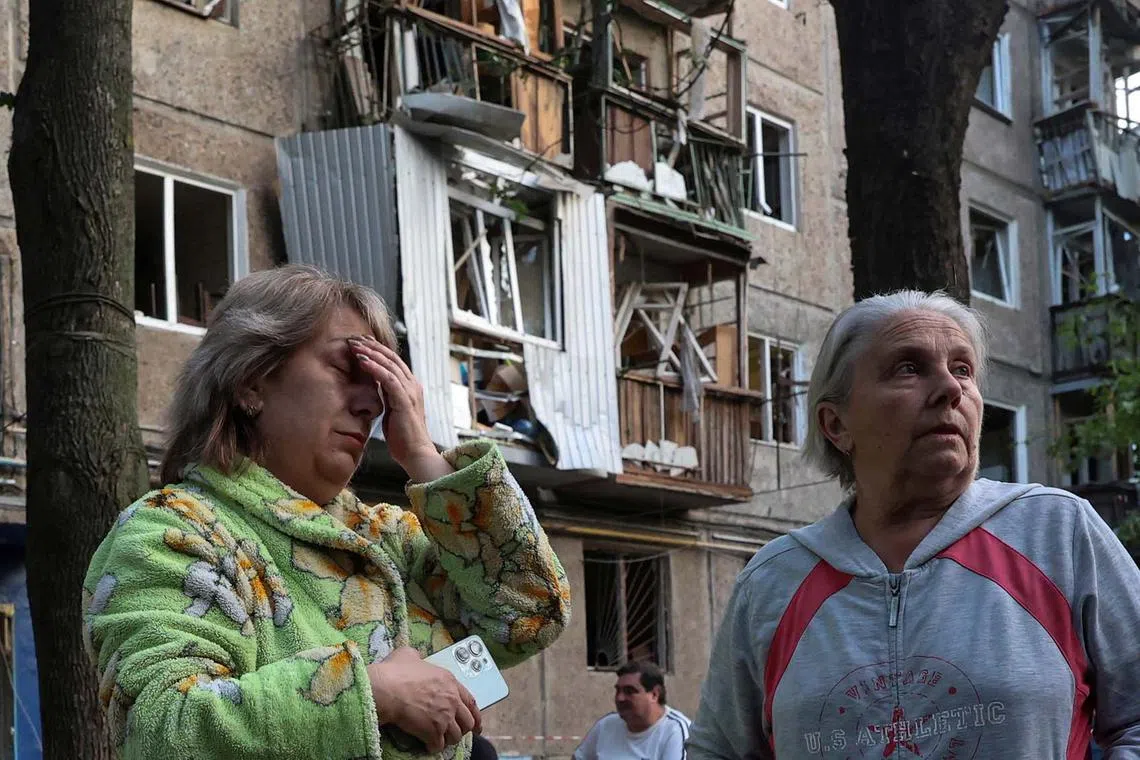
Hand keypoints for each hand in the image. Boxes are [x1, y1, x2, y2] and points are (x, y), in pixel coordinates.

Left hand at [348, 336, 452, 481]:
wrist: (416, 453)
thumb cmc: (403, 436)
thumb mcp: (393, 410)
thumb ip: (387, 396)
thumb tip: (375, 386)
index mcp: (410, 387)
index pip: (393, 361)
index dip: (377, 350)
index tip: (360, 343)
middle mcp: (412, 385)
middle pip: (391, 358)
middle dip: (372, 346)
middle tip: (354, 338)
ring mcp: (410, 392)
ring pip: (390, 365)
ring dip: (371, 354)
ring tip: (354, 346)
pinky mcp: (405, 401)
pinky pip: (388, 379)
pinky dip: (375, 368)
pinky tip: (362, 361)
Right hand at [367, 647, 481, 752]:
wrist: (387, 690)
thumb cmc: (397, 672)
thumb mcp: (409, 655)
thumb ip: (417, 657)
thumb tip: (414, 657)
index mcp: (450, 682)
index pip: (470, 701)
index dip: (475, 714)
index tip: (477, 723)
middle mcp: (451, 700)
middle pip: (468, 721)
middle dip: (464, 729)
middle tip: (457, 733)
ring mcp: (444, 717)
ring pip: (456, 736)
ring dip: (449, 739)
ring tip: (441, 740)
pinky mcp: (433, 732)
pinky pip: (439, 745)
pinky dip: (434, 747)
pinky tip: (428, 745)